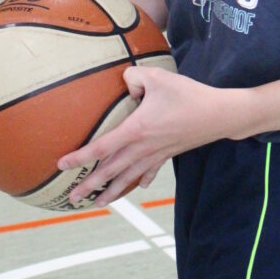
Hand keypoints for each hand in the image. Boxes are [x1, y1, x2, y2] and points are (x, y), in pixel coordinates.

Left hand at [57, 67, 237, 207]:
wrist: (218, 115)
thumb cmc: (187, 94)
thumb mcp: (157, 76)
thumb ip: (134, 75)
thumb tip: (124, 81)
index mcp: (137, 129)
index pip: (102, 147)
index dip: (81, 156)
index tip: (62, 164)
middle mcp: (143, 147)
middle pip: (111, 170)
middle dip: (90, 185)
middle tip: (71, 198)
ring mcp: (157, 154)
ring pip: (128, 177)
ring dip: (111, 191)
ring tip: (96, 202)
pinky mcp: (169, 154)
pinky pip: (150, 171)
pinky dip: (142, 180)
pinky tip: (138, 187)